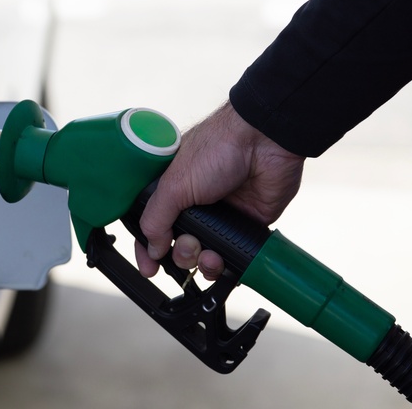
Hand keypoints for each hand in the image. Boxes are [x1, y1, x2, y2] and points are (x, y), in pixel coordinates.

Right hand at [135, 103, 304, 278]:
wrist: (265, 144)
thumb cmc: (218, 148)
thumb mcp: (175, 183)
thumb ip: (156, 218)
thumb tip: (151, 248)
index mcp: (171, 190)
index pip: (151, 224)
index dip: (147, 247)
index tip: (149, 267)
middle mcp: (193, 205)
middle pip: (176, 245)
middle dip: (180, 253)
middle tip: (189, 243)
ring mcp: (219, 217)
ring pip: (202, 256)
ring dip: (202, 262)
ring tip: (210, 253)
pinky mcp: (243, 227)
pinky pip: (230, 258)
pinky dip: (224, 265)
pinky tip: (223, 259)